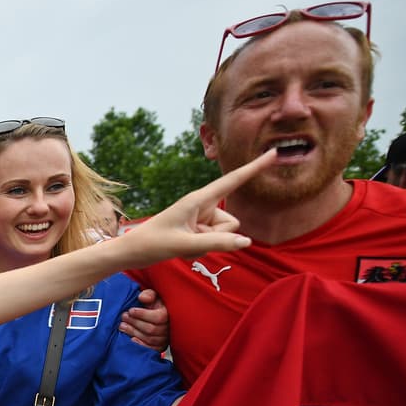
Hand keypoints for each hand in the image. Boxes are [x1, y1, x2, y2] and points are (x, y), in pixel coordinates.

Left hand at [117, 150, 274, 266]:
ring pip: (224, 235)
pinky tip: (182, 249)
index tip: (274, 152)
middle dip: (217, 237)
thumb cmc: (152, 244)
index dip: (255, 167)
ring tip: (182, 244)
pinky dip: (201, 249)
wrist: (130, 252)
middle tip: (187, 241)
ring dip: (206, 245)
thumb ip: (217, 243)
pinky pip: (214, 242)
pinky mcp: (197, 230)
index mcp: (197, 199)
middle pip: (231, 223)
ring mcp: (200, 219)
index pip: (233, 180)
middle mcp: (201, 206)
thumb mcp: (185, 245)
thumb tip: (247, 242)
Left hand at [120, 289, 169, 350]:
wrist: (156, 315)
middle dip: (135, 322)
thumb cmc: (154, 305)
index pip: (158, 318)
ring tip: (122, 325)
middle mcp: (169, 328)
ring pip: (149, 339)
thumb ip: (149, 294)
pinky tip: (130, 338)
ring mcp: (165, 339)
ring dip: (133, 332)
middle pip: (151, 329)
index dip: (142, 314)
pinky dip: (139, 344)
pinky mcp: (159, 347)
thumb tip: (142, 298)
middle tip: (123, 316)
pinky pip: (150, 349)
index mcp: (169, 314)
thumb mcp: (153, 296)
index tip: (131, 310)